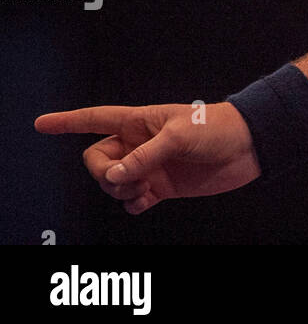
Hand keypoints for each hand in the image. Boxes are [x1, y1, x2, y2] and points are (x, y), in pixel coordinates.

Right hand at [34, 101, 260, 214]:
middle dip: (102, 174)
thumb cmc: (219, 127)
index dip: (68, 121)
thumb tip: (115, 176)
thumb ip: (144, 156)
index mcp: (140, 121)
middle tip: (125, 178)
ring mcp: (150, 165)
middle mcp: (140, 143)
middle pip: (98, 160)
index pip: (96, 119)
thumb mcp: (180, 135)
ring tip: (145, 186)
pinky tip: (147, 198)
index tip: (42, 124)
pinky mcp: (162, 186)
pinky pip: (131, 200)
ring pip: (112, 183)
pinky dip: (133, 203)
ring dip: (120, 190)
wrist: (249, 146)